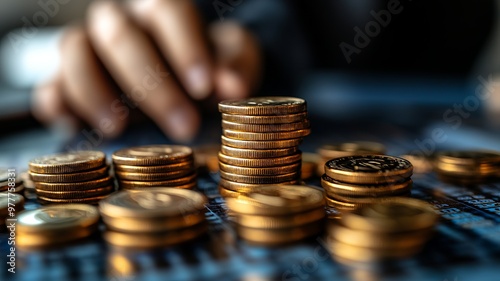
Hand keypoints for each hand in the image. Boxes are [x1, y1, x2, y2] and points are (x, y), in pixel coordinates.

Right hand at [32, 0, 260, 141]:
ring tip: (118, 128)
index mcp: (158, 10)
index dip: (184, 48)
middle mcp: (117, 22)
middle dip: (152, 85)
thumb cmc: (204, 66)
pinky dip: (56, 105)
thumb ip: (234, 66)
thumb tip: (234, 88)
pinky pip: (49, 87)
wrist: (180, 79)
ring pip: (73, 52)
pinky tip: (72, 125)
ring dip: (94, 91)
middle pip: (121, 37)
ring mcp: (87, 49)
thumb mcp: (230, 61)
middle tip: (184, 126)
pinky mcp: (65, 82)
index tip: (204, 88)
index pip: (165, 10)